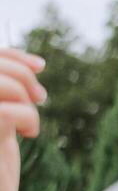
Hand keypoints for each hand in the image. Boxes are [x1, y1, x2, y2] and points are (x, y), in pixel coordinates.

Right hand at [0, 48, 45, 190]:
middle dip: (21, 73)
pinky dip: (27, 117)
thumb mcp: (1, 120)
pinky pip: (8, 112)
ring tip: (29, 122)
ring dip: (23, 96)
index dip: (9, 56)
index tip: (39, 65)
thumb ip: (5, 90)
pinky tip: (28, 134)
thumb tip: (36, 63)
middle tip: (41, 97)